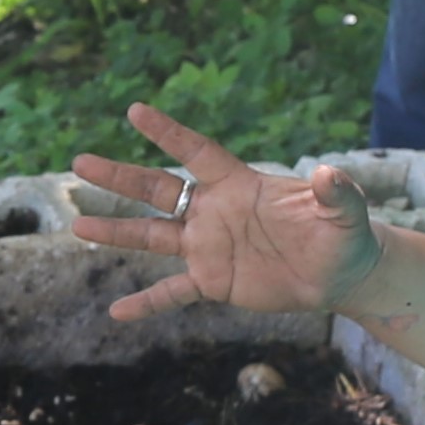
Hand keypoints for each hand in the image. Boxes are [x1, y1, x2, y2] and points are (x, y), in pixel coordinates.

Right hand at [70, 102, 385, 325]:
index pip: (197, 153)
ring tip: (79, 226)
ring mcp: (208, 247)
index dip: (168, 133)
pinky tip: (115, 312)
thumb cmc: (342, 234)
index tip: (135, 111)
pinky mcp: (213, 282)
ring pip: (153, 237)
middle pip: (157, 190)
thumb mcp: (345, 212)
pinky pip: (172, 293)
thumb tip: (328, 173)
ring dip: (117, 231)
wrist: (340, 275)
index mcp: (239, 185)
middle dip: (120, 176)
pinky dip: (145, 303)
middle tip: (81, 162)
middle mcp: (214, 212)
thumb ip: (335, 192)